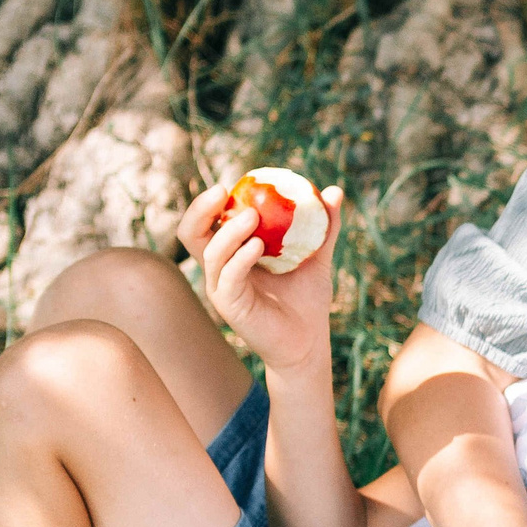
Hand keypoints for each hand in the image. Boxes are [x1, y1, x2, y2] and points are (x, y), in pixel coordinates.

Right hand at [192, 180, 344, 375]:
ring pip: (210, 253)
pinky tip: (258, 246)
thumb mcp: (318, 257)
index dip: (211, 202)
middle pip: (192, 233)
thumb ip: (324, 227)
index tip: (231, 183)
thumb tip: (335, 191)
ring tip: (252, 217)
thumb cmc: (308, 300)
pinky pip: (228, 277)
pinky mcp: (230, 306)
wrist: (309, 343)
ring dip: (229, 231)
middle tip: (223, 190)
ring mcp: (222, 288)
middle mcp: (220, 270)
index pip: (208, 222)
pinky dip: (240, 258)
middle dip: (201, 209)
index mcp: (233, 255)